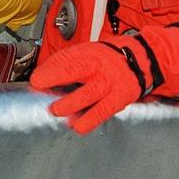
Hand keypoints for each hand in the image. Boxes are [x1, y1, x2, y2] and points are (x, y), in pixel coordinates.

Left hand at [30, 42, 149, 132]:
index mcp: (88, 53)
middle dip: (57, 79)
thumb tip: (40, 76)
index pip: (67, 58)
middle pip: (77, 69)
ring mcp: (109, 82)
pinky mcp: (119, 98)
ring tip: (58, 111)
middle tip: (41, 87)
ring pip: (90, 93)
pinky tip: (78, 126)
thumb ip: (64, 63)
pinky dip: (90, 120)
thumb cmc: (109, 58)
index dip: (50, 69)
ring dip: (72, 104)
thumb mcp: (87, 52)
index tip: (36, 79)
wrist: (142, 60)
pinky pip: (103, 111)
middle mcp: (99, 66)